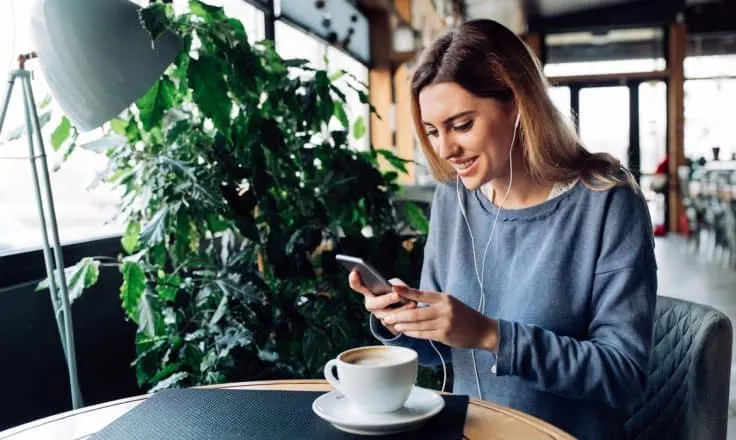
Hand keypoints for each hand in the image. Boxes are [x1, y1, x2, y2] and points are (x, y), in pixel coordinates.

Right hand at [348, 271, 416, 335]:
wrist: (403, 307)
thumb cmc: (397, 290)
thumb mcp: (397, 284)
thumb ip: (397, 285)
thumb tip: (399, 290)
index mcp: (368, 292)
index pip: (357, 286)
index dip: (354, 280)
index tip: (354, 272)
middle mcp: (371, 305)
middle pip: (374, 304)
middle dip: (386, 299)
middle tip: (397, 296)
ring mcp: (379, 316)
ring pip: (387, 316)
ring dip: (400, 310)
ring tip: (413, 304)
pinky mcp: (389, 325)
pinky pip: (396, 324)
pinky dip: (406, 318)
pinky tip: (415, 311)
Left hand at [384, 285, 498, 351]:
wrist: (483, 330)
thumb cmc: (465, 316)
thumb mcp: (451, 303)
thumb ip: (434, 303)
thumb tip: (412, 302)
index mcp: (444, 298)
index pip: (421, 293)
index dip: (405, 291)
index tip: (393, 289)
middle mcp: (444, 309)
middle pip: (415, 313)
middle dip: (399, 315)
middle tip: (387, 316)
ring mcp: (444, 323)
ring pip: (417, 325)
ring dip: (403, 325)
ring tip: (393, 324)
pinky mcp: (444, 336)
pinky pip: (424, 334)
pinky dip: (413, 333)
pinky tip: (405, 331)